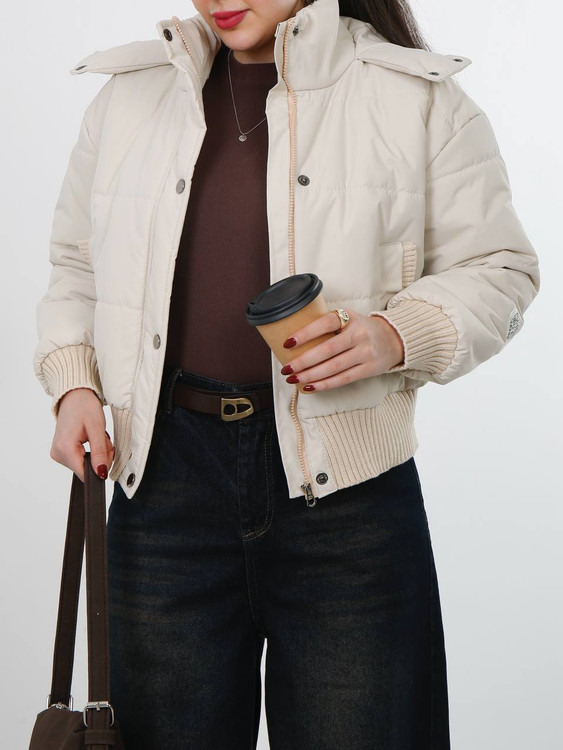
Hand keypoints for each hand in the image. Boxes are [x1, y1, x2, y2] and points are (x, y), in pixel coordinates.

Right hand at [50, 388, 114, 481]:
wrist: (74, 395)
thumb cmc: (84, 406)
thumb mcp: (97, 428)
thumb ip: (99, 452)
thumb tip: (101, 473)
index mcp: (64, 448)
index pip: (84, 474)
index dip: (100, 467)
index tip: (108, 451)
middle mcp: (57, 453)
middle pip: (85, 469)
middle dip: (100, 458)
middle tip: (103, 439)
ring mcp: (57, 453)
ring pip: (84, 465)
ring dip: (96, 454)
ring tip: (96, 437)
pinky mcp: (60, 451)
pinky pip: (79, 459)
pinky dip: (89, 452)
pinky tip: (89, 439)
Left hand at [280, 309, 404, 391]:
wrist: (394, 339)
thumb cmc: (361, 329)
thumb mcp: (348, 318)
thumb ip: (328, 325)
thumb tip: (294, 339)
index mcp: (350, 318)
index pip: (326, 323)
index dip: (305, 333)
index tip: (287, 343)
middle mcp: (359, 334)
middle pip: (327, 350)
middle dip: (304, 361)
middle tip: (286, 368)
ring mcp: (365, 353)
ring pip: (334, 367)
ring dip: (310, 375)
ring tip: (293, 379)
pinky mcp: (368, 369)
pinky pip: (343, 379)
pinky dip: (324, 384)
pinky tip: (310, 387)